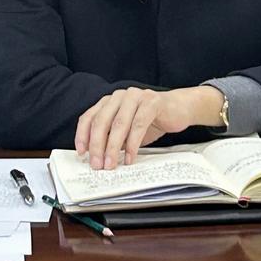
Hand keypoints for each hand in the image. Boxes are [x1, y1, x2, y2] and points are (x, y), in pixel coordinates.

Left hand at [74, 86, 223, 169]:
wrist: (178, 109)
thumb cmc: (151, 120)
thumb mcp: (127, 131)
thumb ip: (112, 137)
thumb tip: (96, 157)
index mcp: (110, 101)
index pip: (89, 117)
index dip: (83, 135)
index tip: (82, 153)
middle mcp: (120, 96)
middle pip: (101, 121)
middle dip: (97, 145)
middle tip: (96, 164)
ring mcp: (136, 97)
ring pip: (119, 123)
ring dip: (113, 147)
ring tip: (111, 164)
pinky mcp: (152, 102)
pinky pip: (138, 124)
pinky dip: (132, 143)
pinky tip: (130, 157)